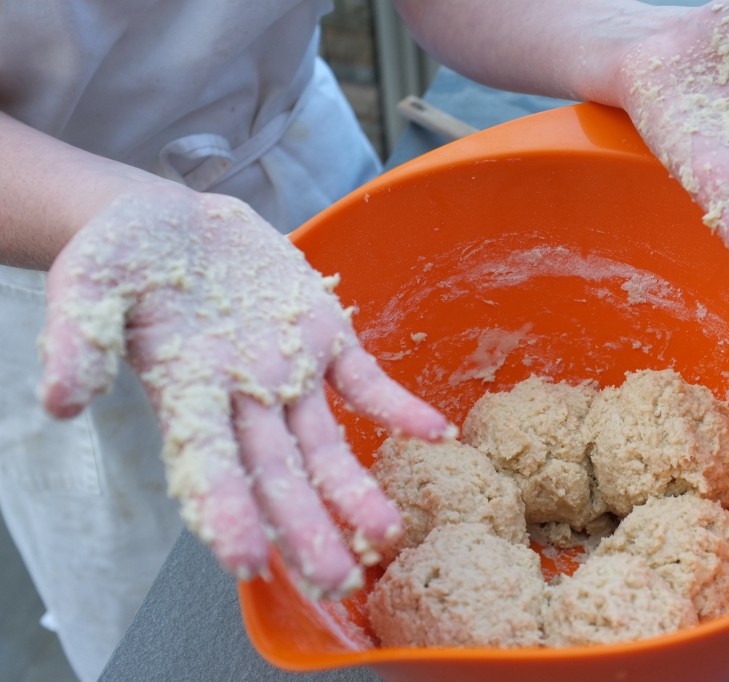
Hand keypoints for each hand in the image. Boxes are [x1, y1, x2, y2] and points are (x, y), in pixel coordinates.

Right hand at [39, 187, 452, 597]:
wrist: (174, 220)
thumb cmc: (123, 253)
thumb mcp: (91, 281)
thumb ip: (78, 336)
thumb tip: (58, 401)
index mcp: (185, 390)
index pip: (206, 464)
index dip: (226, 511)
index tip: (245, 561)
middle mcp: (242, 397)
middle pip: (276, 474)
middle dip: (304, 529)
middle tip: (337, 584)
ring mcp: (289, 371)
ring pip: (325, 444)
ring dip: (355, 489)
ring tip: (386, 535)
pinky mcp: (325, 337)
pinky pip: (365, 381)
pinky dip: (397, 406)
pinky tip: (433, 431)